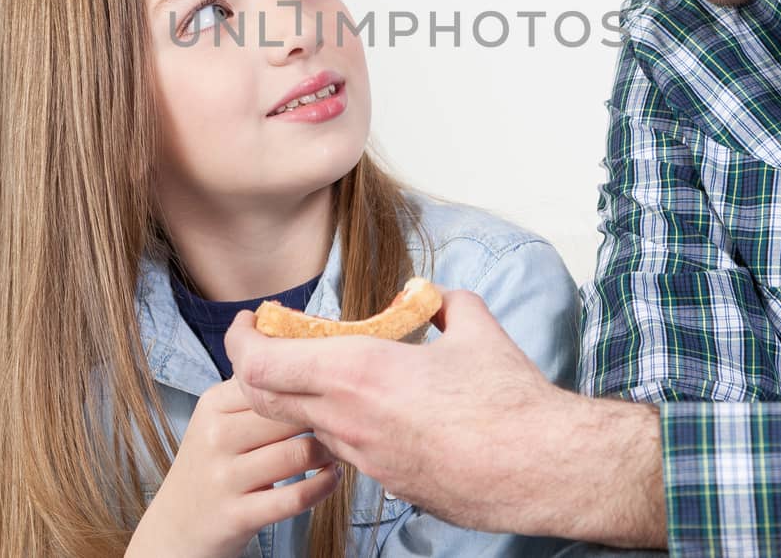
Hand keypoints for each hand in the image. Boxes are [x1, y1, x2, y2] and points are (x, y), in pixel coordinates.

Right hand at [126, 379, 341, 557]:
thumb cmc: (211, 465)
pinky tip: (330, 478)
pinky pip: (296, 496)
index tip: (332, 385)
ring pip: (298, 453)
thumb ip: (253, 391)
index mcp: (213, 404)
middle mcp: (215, 436)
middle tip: (345, 418)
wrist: (175, 527)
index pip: (270, 379)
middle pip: (290, 413)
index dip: (308, 381)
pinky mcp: (237, 515)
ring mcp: (224, 477)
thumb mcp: (218, 419)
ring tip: (337, 449)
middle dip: (324, 416)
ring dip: (329, 452)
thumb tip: (306, 352)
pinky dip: (324, 486)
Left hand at [224, 286, 661, 543]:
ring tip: (331, 373)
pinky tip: (375, 411)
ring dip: (305, 399)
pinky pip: (347, 450)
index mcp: (356, 372)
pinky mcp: (389, 483)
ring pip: (308, 426)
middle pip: (266, 398)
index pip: (259, 362)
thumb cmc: (507, 400)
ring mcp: (365, 458)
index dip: (241, 340)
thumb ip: (444, 303)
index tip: (251, 321)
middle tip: (273, 343)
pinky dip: (343, 426)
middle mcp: (347, 419)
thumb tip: (433, 297)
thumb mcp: (474, 326)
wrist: (539, 468)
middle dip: (258, 368)